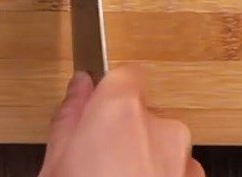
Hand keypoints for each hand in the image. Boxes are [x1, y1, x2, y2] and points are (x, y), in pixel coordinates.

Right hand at [40, 68, 204, 176]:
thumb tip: (79, 87)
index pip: (124, 75)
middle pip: (143, 115)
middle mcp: (162, 128)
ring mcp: (186, 162)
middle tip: (94, 168)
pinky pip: (178, 175)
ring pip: (162, 149)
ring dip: (144, 164)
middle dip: (124, 135)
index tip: (93, 113)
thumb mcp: (55, 165)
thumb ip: (70, 116)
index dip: (107, 95)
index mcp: (122, 111)